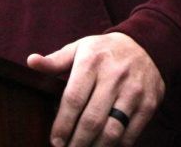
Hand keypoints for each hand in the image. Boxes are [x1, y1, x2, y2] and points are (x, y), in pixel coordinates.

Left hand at [27, 32, 164, 146]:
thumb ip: (55, 61)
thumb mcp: (80, 48)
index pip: (73, 99)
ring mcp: (134, 91)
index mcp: (93, 61)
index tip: (55, 141)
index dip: (62, 124)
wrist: (147, 44)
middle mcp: (115, 76)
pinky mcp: (149, 104)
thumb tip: (31, 61)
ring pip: (112, 131)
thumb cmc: (105, 51)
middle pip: (92, 120)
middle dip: (76, 143)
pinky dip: (116, 146)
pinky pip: (131, 134)